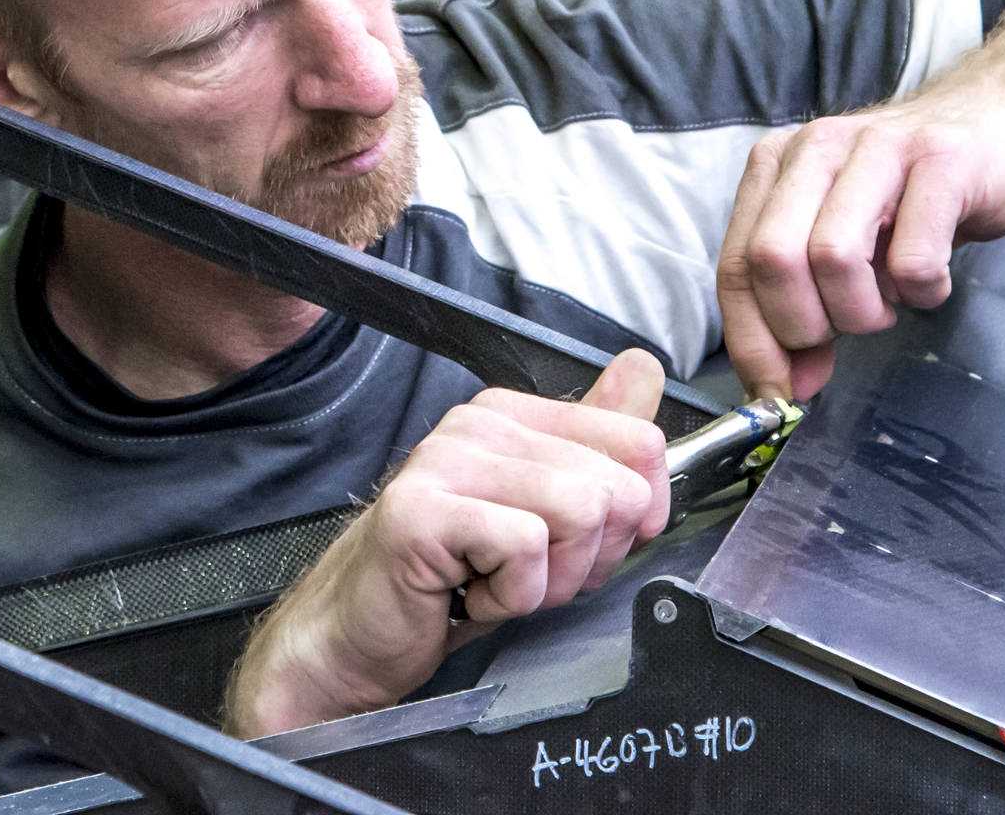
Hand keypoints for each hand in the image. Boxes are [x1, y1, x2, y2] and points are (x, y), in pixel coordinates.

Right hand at [225, 349, 669, 736]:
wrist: (360, 635)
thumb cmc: (452, 580)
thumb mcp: (545, 515)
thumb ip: (598, 444)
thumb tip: (643, 369)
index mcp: (513, 415)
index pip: (639, 441)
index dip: (636, 517)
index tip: (584, 545)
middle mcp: (479, 424)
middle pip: (616, 489)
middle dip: (590, 559)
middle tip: (527, 574)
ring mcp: (445, 460)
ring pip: (579, 512)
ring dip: (551, 581)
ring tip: (497, 583)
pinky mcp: (421, 511)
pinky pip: (525, 549)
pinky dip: (511, 597)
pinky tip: (469, 595)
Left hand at [715, 90, 1004, 398]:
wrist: (997, 123)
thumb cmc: (911, 194)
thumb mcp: (843, 238)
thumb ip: (802, 301)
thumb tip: (782, 385)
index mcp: (777, 165)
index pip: (735, 265)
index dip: (752, 341)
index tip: (777, 391)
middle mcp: (816, 148)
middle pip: (771, 260)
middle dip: (804, 326)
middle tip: (844, 331)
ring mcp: (878, 148)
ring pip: (832, 257)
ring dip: (862, 310)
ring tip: (888, 302)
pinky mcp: (941, 162)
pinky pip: (913, 259)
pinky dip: (922, 293)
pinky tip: (930, 280)